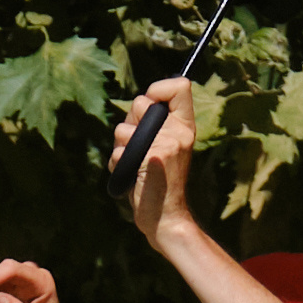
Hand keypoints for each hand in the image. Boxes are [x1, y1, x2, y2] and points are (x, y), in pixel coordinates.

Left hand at [111, 76, 200, 248]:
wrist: (166, 217)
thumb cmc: (160, 182)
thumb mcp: (164, 146)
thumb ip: (154, 124)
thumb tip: (140, 102)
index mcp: (185, 126)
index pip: (180, 85)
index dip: (158, 88)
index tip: (150, 106)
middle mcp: (180, 132)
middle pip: (141, 102)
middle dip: (129, 121)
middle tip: (136, 145)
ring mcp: (167, 146)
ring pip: (123, 128)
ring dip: (120, 146)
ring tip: (133, 163)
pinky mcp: (152, 161)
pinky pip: (119, 151)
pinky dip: (117, 163)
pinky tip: (129, 176)